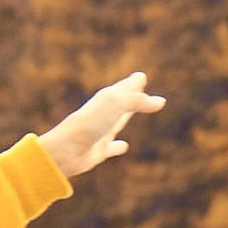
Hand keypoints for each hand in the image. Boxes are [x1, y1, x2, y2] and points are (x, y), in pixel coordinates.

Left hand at [41, 72, 164, 181]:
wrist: (66, 150)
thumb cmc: (90, 123)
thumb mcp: (117, 104)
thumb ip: (138, 101)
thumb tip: (160, 101)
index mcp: (106, 99)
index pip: (124, 88)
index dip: (133, 83)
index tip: (141, 76)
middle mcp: (103, 114)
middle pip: (120, 101)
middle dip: (130, 94)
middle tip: (139, 86)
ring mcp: (100, 132)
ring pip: (116, 121)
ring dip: (125, 116)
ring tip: (133, 112)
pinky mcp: (99, 151)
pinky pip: (112, 147)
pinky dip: (118, 146)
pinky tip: (124, 146)